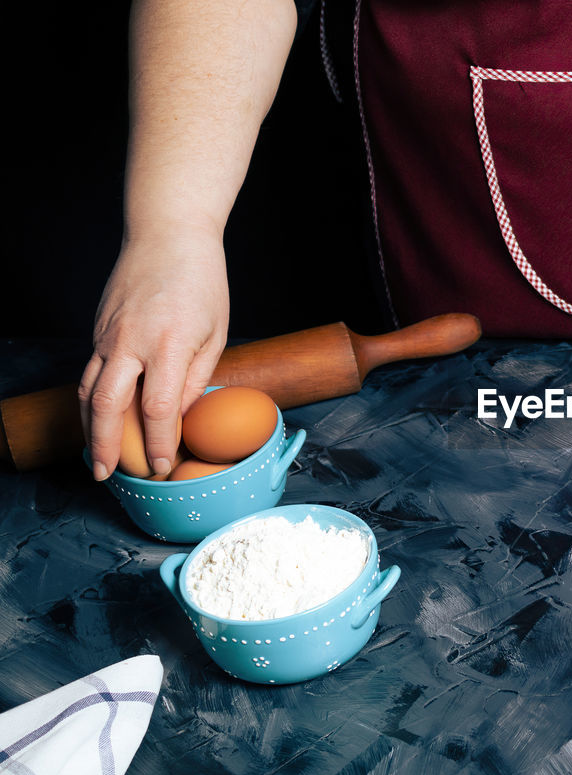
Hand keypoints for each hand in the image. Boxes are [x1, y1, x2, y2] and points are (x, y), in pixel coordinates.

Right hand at [79, 228, 229, 479]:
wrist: (167, 234)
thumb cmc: (202, 282)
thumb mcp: (216, 332)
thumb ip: (197, 377)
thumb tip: (181, 416)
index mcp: (169, 344)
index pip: (161, 409)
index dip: (160, 443)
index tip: (163, 466)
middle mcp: (131, 342)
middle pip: (110, 407)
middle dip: (108, 447)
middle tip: (109, 476)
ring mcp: (108, 335)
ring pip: (89, 392)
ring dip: (90, 430)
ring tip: (97, 459)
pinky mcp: (98, 330)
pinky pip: (90, 374)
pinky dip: (90, 403)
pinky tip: (98, 422)